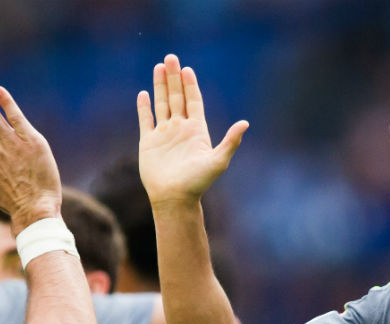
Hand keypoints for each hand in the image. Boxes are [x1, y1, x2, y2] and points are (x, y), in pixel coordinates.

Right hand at [137, 54, 248, 207]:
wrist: (174, 198)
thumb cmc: (197, 182)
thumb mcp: (218, 161)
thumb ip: (231, 141)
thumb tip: (245, 123)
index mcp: (197, 130)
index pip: (194, 101)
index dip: (190, 85)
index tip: (187, 69)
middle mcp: (180, 129)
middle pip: (177, 97)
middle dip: (174, 78)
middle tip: (170, 57)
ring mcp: (164, 134)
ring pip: (162, 104)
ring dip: (160, 86)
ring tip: (159, 67)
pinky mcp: (148, 142)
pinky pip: (146, 120)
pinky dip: (144, 107)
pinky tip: (144, 93)